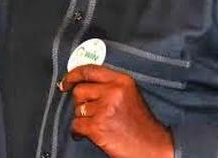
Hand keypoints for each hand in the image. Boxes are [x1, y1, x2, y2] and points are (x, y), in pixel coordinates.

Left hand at [59, 65, 173, 157]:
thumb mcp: (130, 94)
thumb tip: (83, 83)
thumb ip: (110, 85)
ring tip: (94, 124)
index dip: (73, 75)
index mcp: (122, 81)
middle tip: (90, 111)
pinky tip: (87, 133)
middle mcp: (113, 92)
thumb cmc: (142, 124)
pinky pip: (76, 125)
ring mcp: (105, 109)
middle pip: (79, 91)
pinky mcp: (98, 127)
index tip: (65, 81)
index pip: (90, 70)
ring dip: (82, 118)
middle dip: (80, 102)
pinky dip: (78, 131)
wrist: (152, 146)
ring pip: (77, 109)